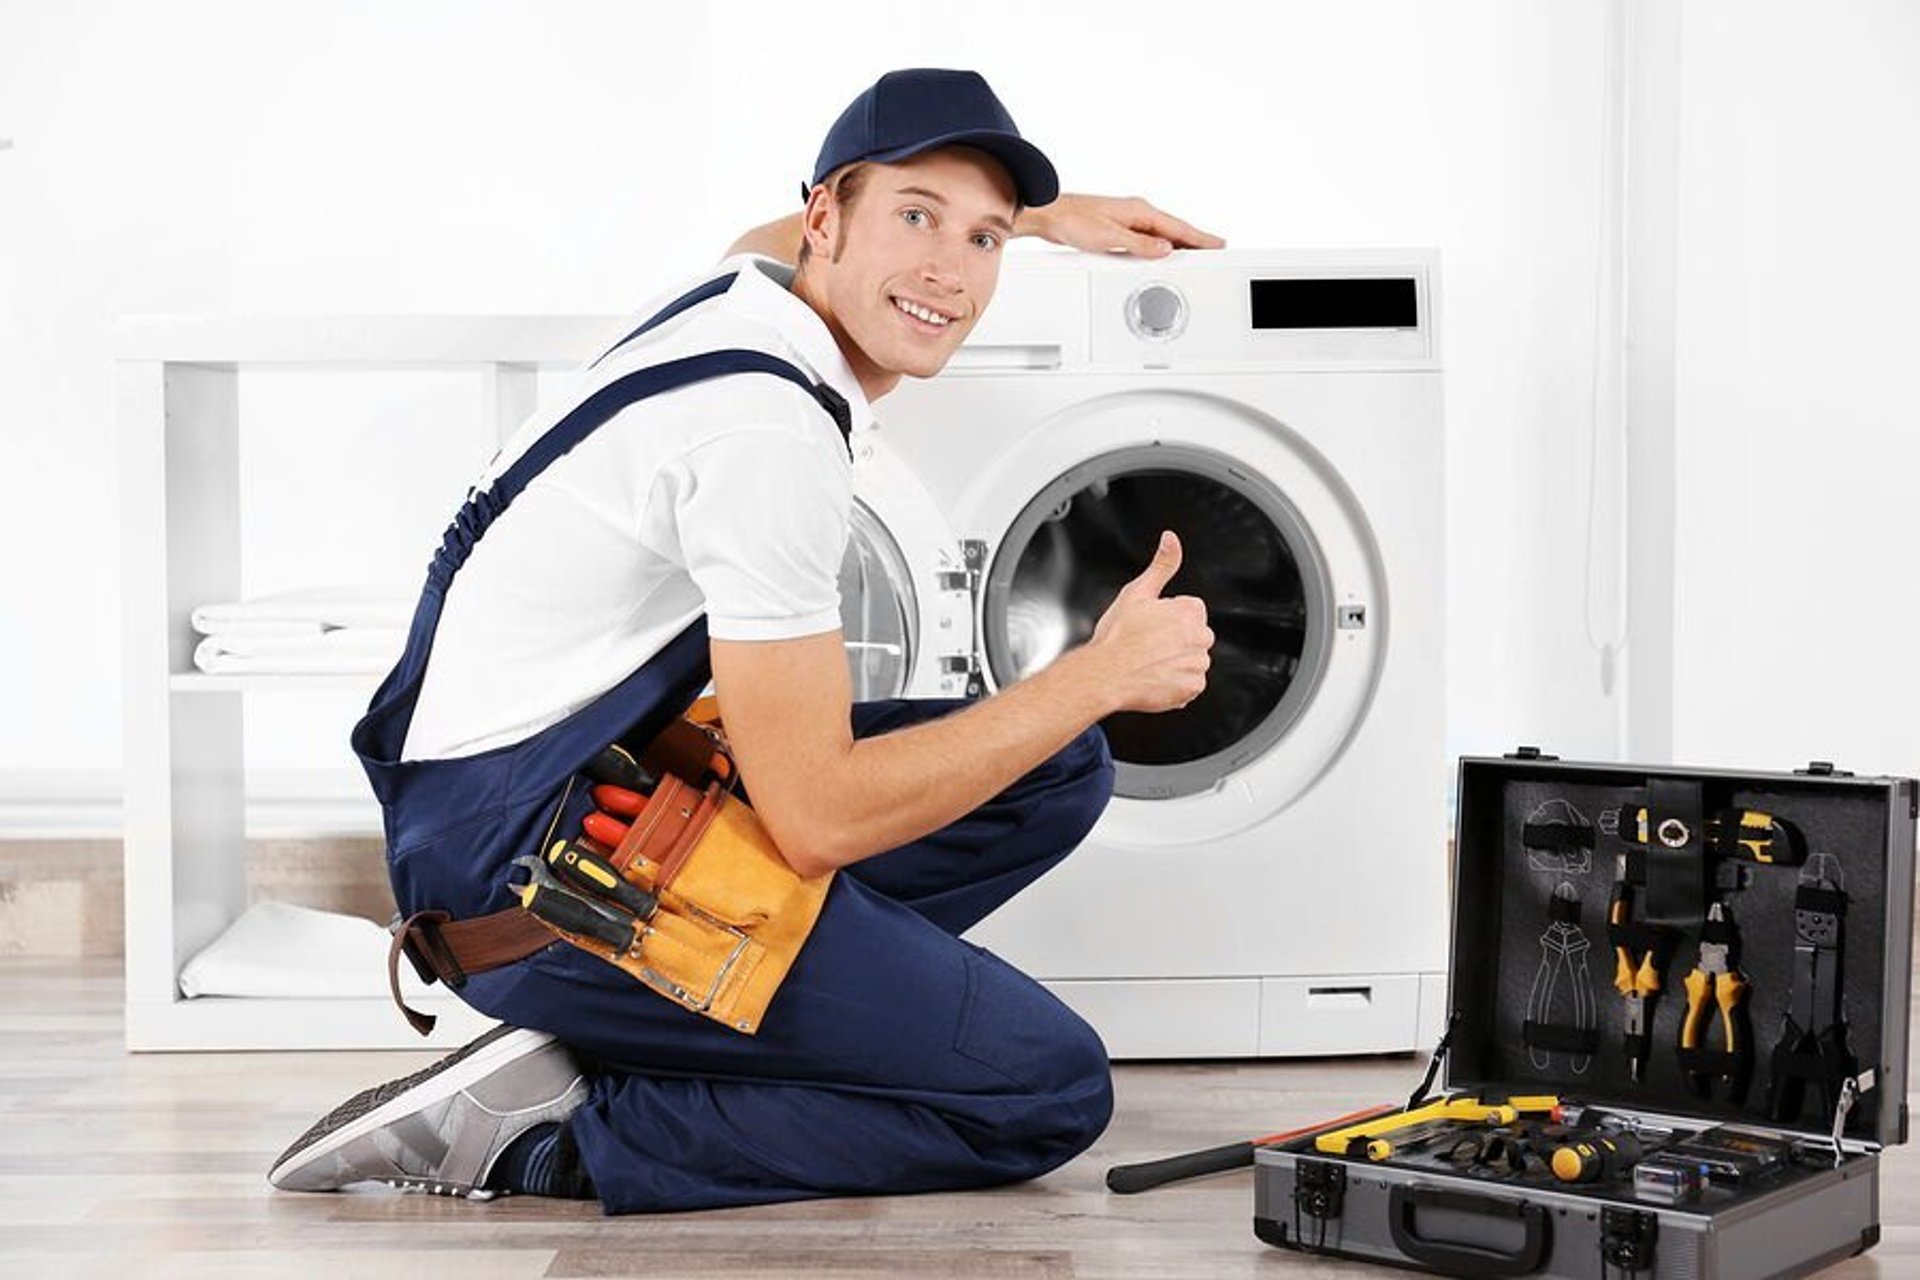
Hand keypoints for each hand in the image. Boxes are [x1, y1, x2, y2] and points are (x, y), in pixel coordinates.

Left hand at [1017, 194, 1225, 257]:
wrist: (1049, 215)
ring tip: (1195, 254)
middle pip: (1174, 230)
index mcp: (1140, 212)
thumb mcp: (1110, 238)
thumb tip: (1164, 249)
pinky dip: (1160, 244)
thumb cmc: (1073, 221)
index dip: (1200, 238)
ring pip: (1162, 233)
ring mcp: (1128, 220)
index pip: (1178, 228)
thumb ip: (1140, 245)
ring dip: (1179, 243)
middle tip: (1215, 250)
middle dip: (1195, 240)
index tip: (1218, 244)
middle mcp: (1137, 213)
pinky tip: (1162, 251)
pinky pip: (1148, 237)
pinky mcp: (1118, 227)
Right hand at [1082, 531, 1213, 712]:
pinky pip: (1190, 685)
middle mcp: (1199, 636)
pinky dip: (1176, 685)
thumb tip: (1171, 539)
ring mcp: (1197, 663)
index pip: (1192, 610)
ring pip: (1193, 661)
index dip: (1170, 617)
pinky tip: (1155, 678)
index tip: (1153, 626)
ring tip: (1150, 663)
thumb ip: (1162, 564)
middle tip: (1149, 645)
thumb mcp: (1137, 592)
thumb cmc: (1117, 637)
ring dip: (1177, 663)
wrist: (1105, 674)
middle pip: (1196, 636)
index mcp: (1189, 611)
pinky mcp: (1192, 687)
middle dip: (1178, 641)